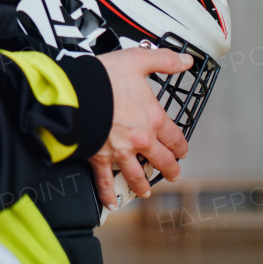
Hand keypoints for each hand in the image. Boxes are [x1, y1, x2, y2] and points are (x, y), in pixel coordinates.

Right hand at [87, 47, 191, 208]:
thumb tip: (185, 61)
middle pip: (162, 160)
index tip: (182, 150)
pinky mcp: (100, 158)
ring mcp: (120, 152)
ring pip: (137, 174)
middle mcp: (141, 139)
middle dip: (170, 169)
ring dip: (143, 184)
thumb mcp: (138, 60)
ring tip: (146, 191)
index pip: (175, 138)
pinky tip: (111, 203)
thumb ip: (164, 61)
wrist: (76, 93)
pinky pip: (105, 181)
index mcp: (153, 118)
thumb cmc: (104, 77)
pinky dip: (108, 194)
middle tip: (173, 173)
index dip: (181, 146)